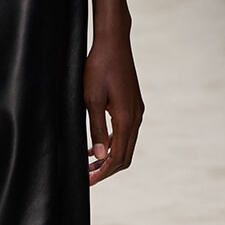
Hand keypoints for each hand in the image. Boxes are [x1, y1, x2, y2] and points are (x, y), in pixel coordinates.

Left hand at [85, 33, 143, 185]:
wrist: (113, 43)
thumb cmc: (99, 67)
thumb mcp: (91, 99)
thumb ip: (96, 128)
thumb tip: (100, 156)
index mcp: (126, 119)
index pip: (118, 157)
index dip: (103, 172)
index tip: (88, 181)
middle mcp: (136, 117)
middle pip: (125, 155)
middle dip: (107, 170)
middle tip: (87, 177)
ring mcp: (137, 111)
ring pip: (126, 145)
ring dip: (109, 157)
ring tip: (89, 165)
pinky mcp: (133, 105)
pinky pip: (126, 132)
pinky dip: (113, 143)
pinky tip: (97, 145)